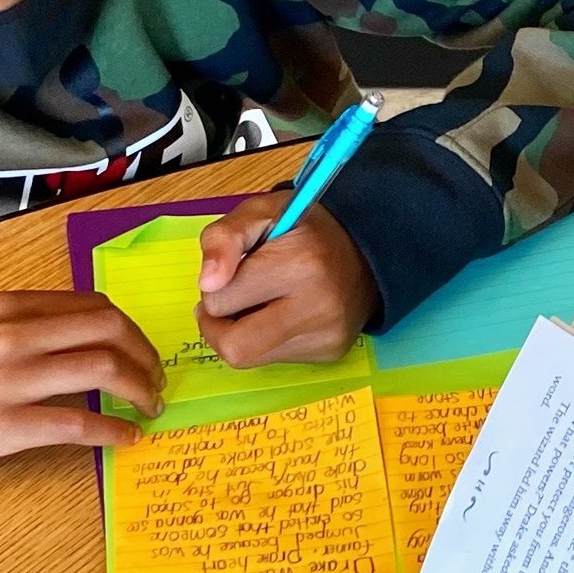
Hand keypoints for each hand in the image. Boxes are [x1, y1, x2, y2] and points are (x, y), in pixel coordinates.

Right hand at [0, 291, 164, 473]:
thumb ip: (24, 323)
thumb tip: (82, 335)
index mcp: (8, 306)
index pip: (93, 307)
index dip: (130, 330)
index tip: (142, 351)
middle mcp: (13, 335)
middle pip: (110, 331)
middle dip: (147, 356)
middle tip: (156, 380)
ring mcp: (10, 381)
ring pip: (103, 371)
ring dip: (142, 391)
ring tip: (150, 408)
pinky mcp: (4, 426)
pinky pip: (79, 424)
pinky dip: (115, 431)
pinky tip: (127, 438)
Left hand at [195, 196, 374, 367]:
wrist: (366, 250)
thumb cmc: (305, 228)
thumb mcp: (259, 212)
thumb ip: (223, 238)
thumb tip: (207, 283)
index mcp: (298, 263)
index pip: (220, 301)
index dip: (215, 286)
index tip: (234, 271)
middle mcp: (318, 307)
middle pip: (235, 347)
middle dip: (218, 326)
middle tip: (229, 302)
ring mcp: (327, 335)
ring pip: (251, 358)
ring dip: (242, 334)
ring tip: (261, 304)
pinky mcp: (330, 353)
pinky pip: (275, 360)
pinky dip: (267, 340)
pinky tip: (283, 315)